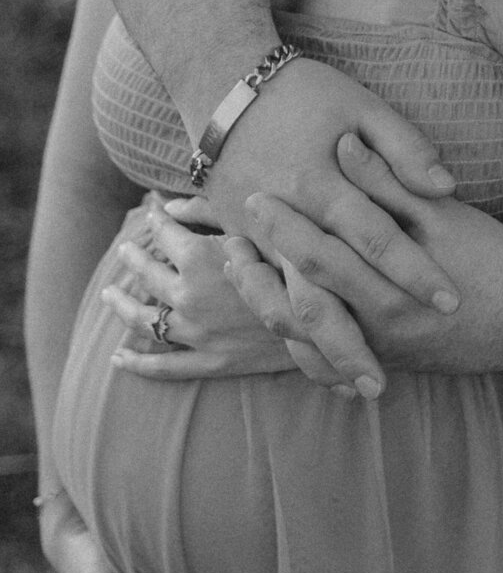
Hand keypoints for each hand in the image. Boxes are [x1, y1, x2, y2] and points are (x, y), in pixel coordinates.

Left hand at [101, 196, 297, 379]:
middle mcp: (189, 296)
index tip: (154, 212)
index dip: (157, 219)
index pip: (164, 232)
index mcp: (199, 258)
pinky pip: (164, 367)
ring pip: (143, 320)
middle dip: (134, 257)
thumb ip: (209, 211)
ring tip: (109, 295)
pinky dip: (138, 363)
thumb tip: (171, 204)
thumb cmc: (291, 262)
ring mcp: (196, 333)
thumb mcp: (253, 227)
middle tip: (126, 250)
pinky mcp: (210, 362)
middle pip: (147, 273)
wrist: (323, 315)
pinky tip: (118, 358)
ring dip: (122, 305)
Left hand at [226, 133, 502, 377]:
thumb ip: (388, 183)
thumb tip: (343, 145)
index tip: (256, 198)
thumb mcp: (443, 214)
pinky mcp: (382, 361)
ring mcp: (377, 352)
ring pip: (302, 342)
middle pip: (296, 307)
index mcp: (388, 289)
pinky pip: (323, 363)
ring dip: (262, 308)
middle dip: (257, 273)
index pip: (319, 257)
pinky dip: (291, 343)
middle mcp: (376, 329)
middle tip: (229, 240)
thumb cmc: (489, 256)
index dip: (283, 228)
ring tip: (237, 273)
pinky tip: (269, 317)